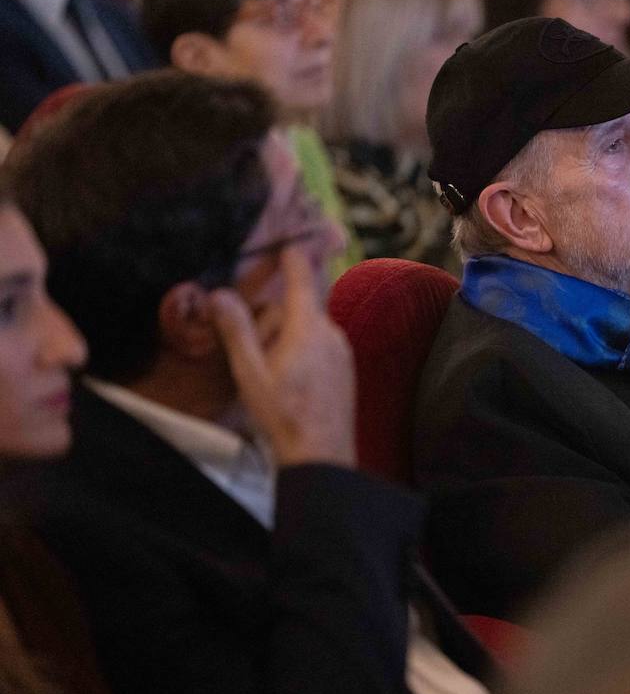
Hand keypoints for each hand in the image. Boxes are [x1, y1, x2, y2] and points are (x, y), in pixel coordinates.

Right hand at [208, 247, 355, 467]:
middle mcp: (333, 333)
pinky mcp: (346, 369)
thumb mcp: (250, 372)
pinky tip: (289, 379)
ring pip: (311, 328)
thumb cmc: (283, 413)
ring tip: (269, 368)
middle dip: (276, 314)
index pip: (303, 278)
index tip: (288, 239)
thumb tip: (219, 294)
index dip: (294, 256)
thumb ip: (236, 330)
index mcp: (309, 327)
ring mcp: (343, 352)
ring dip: (289, 335)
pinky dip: (303, 350)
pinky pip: (322, 346)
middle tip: (254, 340)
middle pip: (301, 306)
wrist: (322, 454)